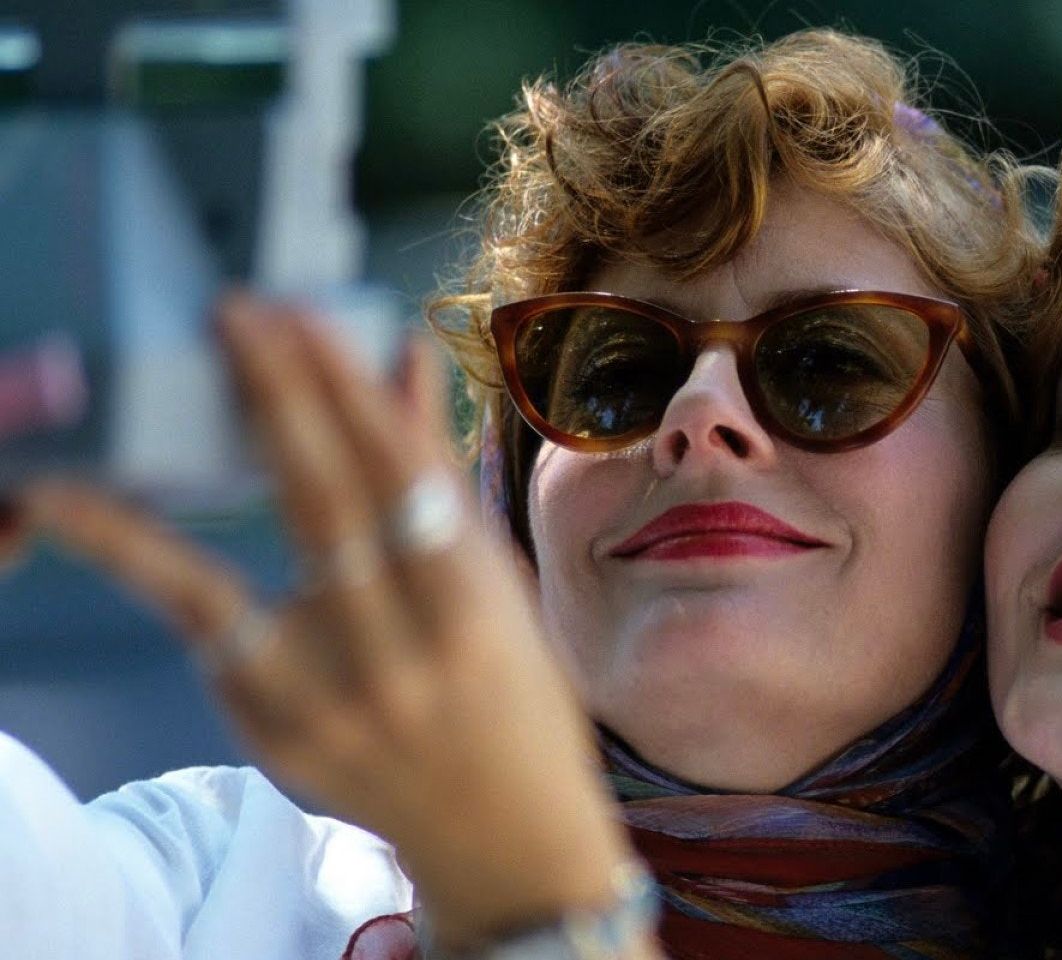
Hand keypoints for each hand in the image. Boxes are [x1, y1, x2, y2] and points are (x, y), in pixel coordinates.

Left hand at [16, 296, 647, 951]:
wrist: (502, 831)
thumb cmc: (513, 689)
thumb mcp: (496, 582)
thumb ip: (438, 470)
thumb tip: (408, 354)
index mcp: (472, 610)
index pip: (402, 478)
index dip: (349, 392)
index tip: (304, 319)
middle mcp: (400, 657)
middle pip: (326, 511)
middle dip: (278, 402)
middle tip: (232, 315)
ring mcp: (328, 706)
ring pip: (228, 584)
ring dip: (161, 496)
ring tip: (113, 420)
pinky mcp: (272, 735)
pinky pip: (208, 635)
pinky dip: (148, 566)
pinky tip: (79, 510)